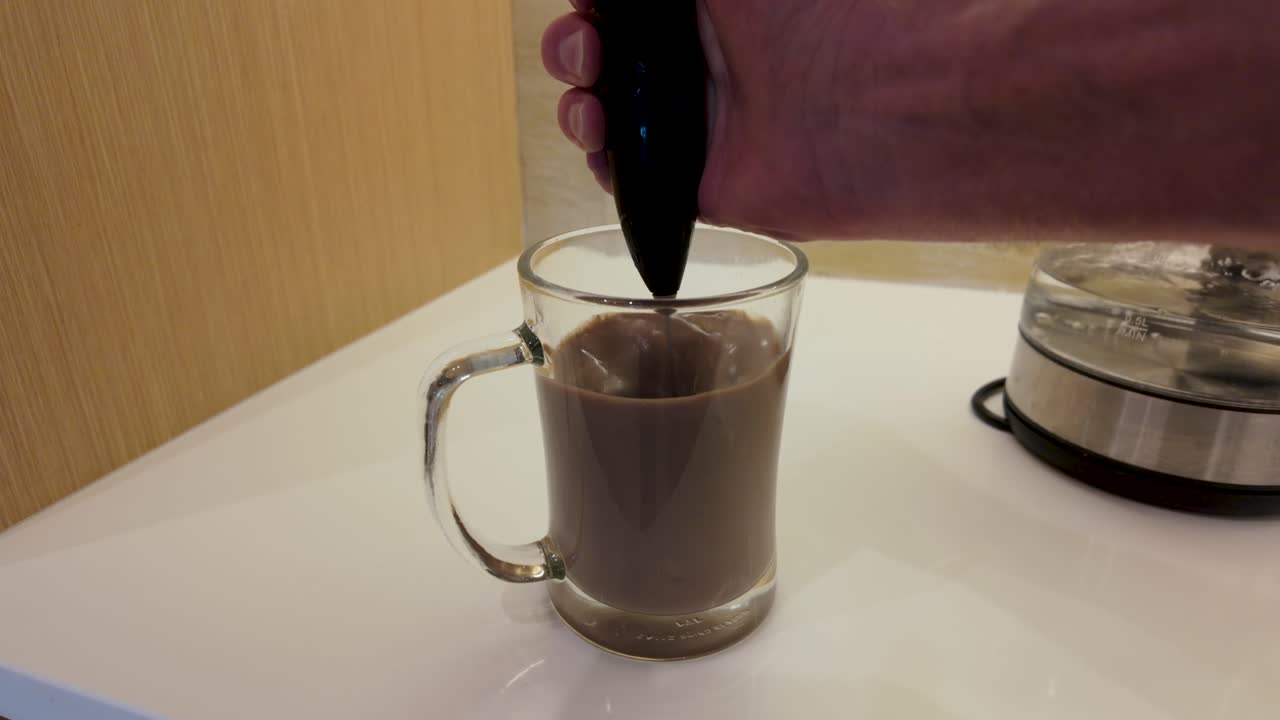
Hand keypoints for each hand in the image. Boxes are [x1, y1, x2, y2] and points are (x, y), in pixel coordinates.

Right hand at [541, 0, 856, 240]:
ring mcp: (690, 123)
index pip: (618, 7)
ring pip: (599, 114)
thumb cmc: (812, 13)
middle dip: (572, 49)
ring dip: (575, 104)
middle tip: (589, 53)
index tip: (588, 4)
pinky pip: (623, 177)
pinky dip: (599, 160)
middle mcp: (694, 60)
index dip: (590, 5)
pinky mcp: (691, 183)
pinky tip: (604, 140)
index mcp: (705, 8)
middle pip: (598, 55)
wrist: (867, 101)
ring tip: (592, 106)